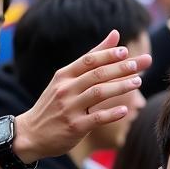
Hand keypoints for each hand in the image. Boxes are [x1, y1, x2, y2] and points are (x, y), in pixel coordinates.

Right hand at [14, 31, 151, 162]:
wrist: (31, 134)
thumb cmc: (54, 105)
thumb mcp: (66, 79)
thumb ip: (92, 58)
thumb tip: (115, 34)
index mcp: (64, 75)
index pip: (89, 60)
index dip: (108, 54)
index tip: (126, 51)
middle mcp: (66, 89)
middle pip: (97, 74)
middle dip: (119, 68)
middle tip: (138, 64)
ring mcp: (70, 108)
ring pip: (98, 93)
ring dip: (120, 87)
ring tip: (138, 83)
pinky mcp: (74, 127)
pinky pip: (96, 118)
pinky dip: (111, 113)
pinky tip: (125, 110)